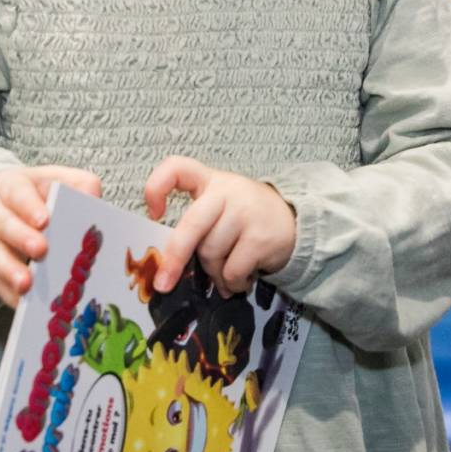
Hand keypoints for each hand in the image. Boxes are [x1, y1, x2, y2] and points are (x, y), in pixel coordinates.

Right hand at [0, 165, 102, 306]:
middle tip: (41, 251)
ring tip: (27, 285)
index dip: (29, 206)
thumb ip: (76, 184)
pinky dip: (7, 293)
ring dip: (9, 270)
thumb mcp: (52, 183)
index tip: (45, 220)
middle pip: (1, 222)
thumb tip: (92, 197)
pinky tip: (23, 304)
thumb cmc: (34, 198)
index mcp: (9, 186)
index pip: (17, 192)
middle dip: (21, 237)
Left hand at [143, 156, 297, 294]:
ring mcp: (245, 213)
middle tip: (164, 283)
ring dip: (214, 274)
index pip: (177, 167)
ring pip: (211, 254)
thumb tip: (169, 267)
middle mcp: (227, 191)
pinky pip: (232, 270)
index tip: (154, 214)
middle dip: (175, 257)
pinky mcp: (261, 237)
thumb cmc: (246, 217)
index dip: (157, 187)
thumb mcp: (221, 207)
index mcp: (210, 180)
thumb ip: (196, 224)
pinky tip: (240, 280)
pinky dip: (232, 283)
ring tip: (225, 276)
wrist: (295, 221)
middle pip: (192, 225)